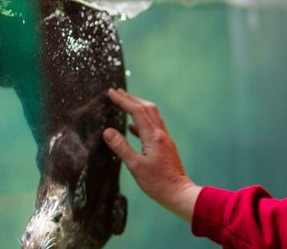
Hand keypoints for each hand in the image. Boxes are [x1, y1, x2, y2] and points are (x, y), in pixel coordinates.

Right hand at [103, 88, 201, 221]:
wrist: (179, 194)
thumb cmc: (157, 183)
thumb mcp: (135, 166)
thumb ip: (121, 147)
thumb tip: (107, 131)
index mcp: (153, 136)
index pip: (137, 111)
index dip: (123, 100)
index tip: (111, 92)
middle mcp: (160, 134)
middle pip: (147, 108)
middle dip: (132, 98)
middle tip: (117, 92)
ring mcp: (164, 140)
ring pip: (152, 116)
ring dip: (138, 107)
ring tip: (124, 104)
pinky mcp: (165, 147)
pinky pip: (152, 127)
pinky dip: (141, 122)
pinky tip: (132, 128)